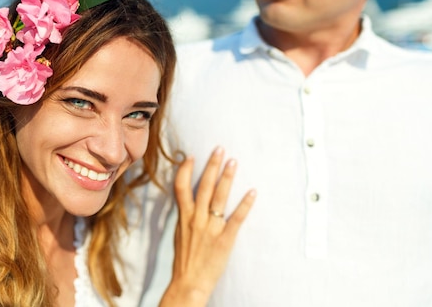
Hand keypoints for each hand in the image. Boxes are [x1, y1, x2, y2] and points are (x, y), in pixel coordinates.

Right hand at [159, 147, 255, 306]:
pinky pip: (236, 218)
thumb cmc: (184, 259)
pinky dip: (245, 205)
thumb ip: (186, 215)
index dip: (185, 170)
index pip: (181, 187)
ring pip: (220, 197)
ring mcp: (211, 228)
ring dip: (227, 178)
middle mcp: (196, 219)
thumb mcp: (179, 232)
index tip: (190, 156)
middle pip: (204, 186)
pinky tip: (252, 192)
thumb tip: (190, 199)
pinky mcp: (225, 239)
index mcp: (184, 217)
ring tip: (233, 162)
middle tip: (220, 149)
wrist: (188, 282)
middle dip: (212, 165)